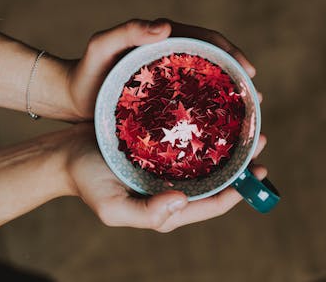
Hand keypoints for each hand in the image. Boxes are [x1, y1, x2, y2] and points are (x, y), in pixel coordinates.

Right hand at [66, 124, 267, 231]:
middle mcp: (172, 186)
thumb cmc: (87, 181)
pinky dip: (205, 129)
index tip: (260, 171)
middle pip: (216, 178)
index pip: (211, 204)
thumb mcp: (112, 207)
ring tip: (246, 124)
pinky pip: (189, 139)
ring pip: (206, 157)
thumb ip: (147, 213)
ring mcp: (167, 164)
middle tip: (259, 140)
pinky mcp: (159, 144)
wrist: (64, 155)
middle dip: (242, 163)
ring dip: (228, 143)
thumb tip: (183, 202)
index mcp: (167, 206)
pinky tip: (215, 112)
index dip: (238, 191)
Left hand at [67, 19, 259, 120]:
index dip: (232, 54)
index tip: (250, 72)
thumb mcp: (102, 47)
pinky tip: (221, 130)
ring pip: (208, 87)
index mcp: (165, 43)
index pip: (207, 41)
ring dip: (230, 98)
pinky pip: (194, 105)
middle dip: (239, 78)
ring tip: (248, 117)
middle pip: (215, 65)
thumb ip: (128, 31)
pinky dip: (211, 114)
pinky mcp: (165, 102)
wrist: (70, 98)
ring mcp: (170, 82)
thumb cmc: (86, 73)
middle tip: (256, 99)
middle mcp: (172, 60)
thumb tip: (166, 27)